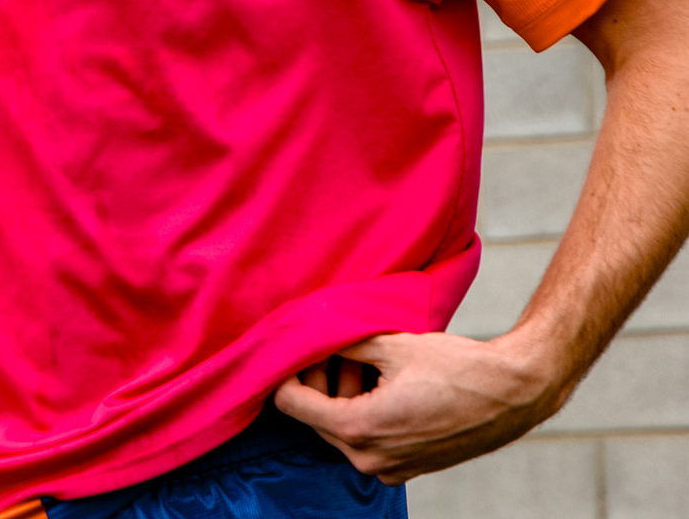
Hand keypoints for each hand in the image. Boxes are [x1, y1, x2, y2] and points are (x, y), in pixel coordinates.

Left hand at [274, 331, 557, 484]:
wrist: (512, 395)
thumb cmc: (456, 367)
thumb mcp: (391, 343)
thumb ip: (342, 341)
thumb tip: (307, 331)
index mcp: (360, 429)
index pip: (292, 404)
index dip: (287, 370)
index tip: (295, 345)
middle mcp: (369, 460)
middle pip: (315, 417)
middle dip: (317, 379)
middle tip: (335, 344)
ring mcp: (389, 470)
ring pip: (340, 428)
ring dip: (341, 393)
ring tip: (363, 358)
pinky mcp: (405, 468)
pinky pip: (366, 439)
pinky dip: (363, 409)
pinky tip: (380, 379)